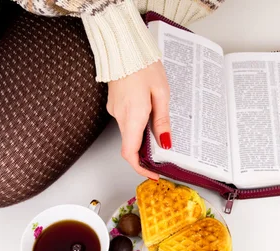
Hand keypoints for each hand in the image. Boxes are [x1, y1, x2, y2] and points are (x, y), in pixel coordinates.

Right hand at [107, 61, 171, 179]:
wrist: (124, 46)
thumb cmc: (143, 65)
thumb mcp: (161, 93)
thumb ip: (162, 121)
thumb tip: (165, 143)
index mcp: (133, 116)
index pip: (130, 153)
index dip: (140, 168)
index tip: (153, 174)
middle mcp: (120, 116)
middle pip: (131, 145)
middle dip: (146, 152)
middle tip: (164, 150)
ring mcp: (115, 110)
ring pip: (130, 131)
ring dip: (143, 133)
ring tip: (160, 120)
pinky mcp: (114, 103)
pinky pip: (127, 119)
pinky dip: (138, 121)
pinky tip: (149, 108)